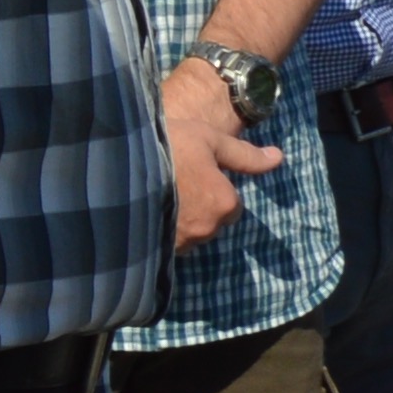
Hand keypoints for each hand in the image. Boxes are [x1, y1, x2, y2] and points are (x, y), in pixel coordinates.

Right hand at [156, 57, 284, 250]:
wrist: (112, 166)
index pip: (230, 204)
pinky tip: (142, 212)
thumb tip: (279, 158)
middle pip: (209, 221)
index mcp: (224, 204)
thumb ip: (245, 155)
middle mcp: (206, 230)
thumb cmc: (167, 147)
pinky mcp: (153, 251)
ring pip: (187, 234)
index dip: (213, 188)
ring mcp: (178, 244)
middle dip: (197, 207)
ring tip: (153, 194)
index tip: (192, 173)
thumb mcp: (210, 140)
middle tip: (171, 182)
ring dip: (176, 220)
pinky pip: (164, 244)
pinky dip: (157, 231)